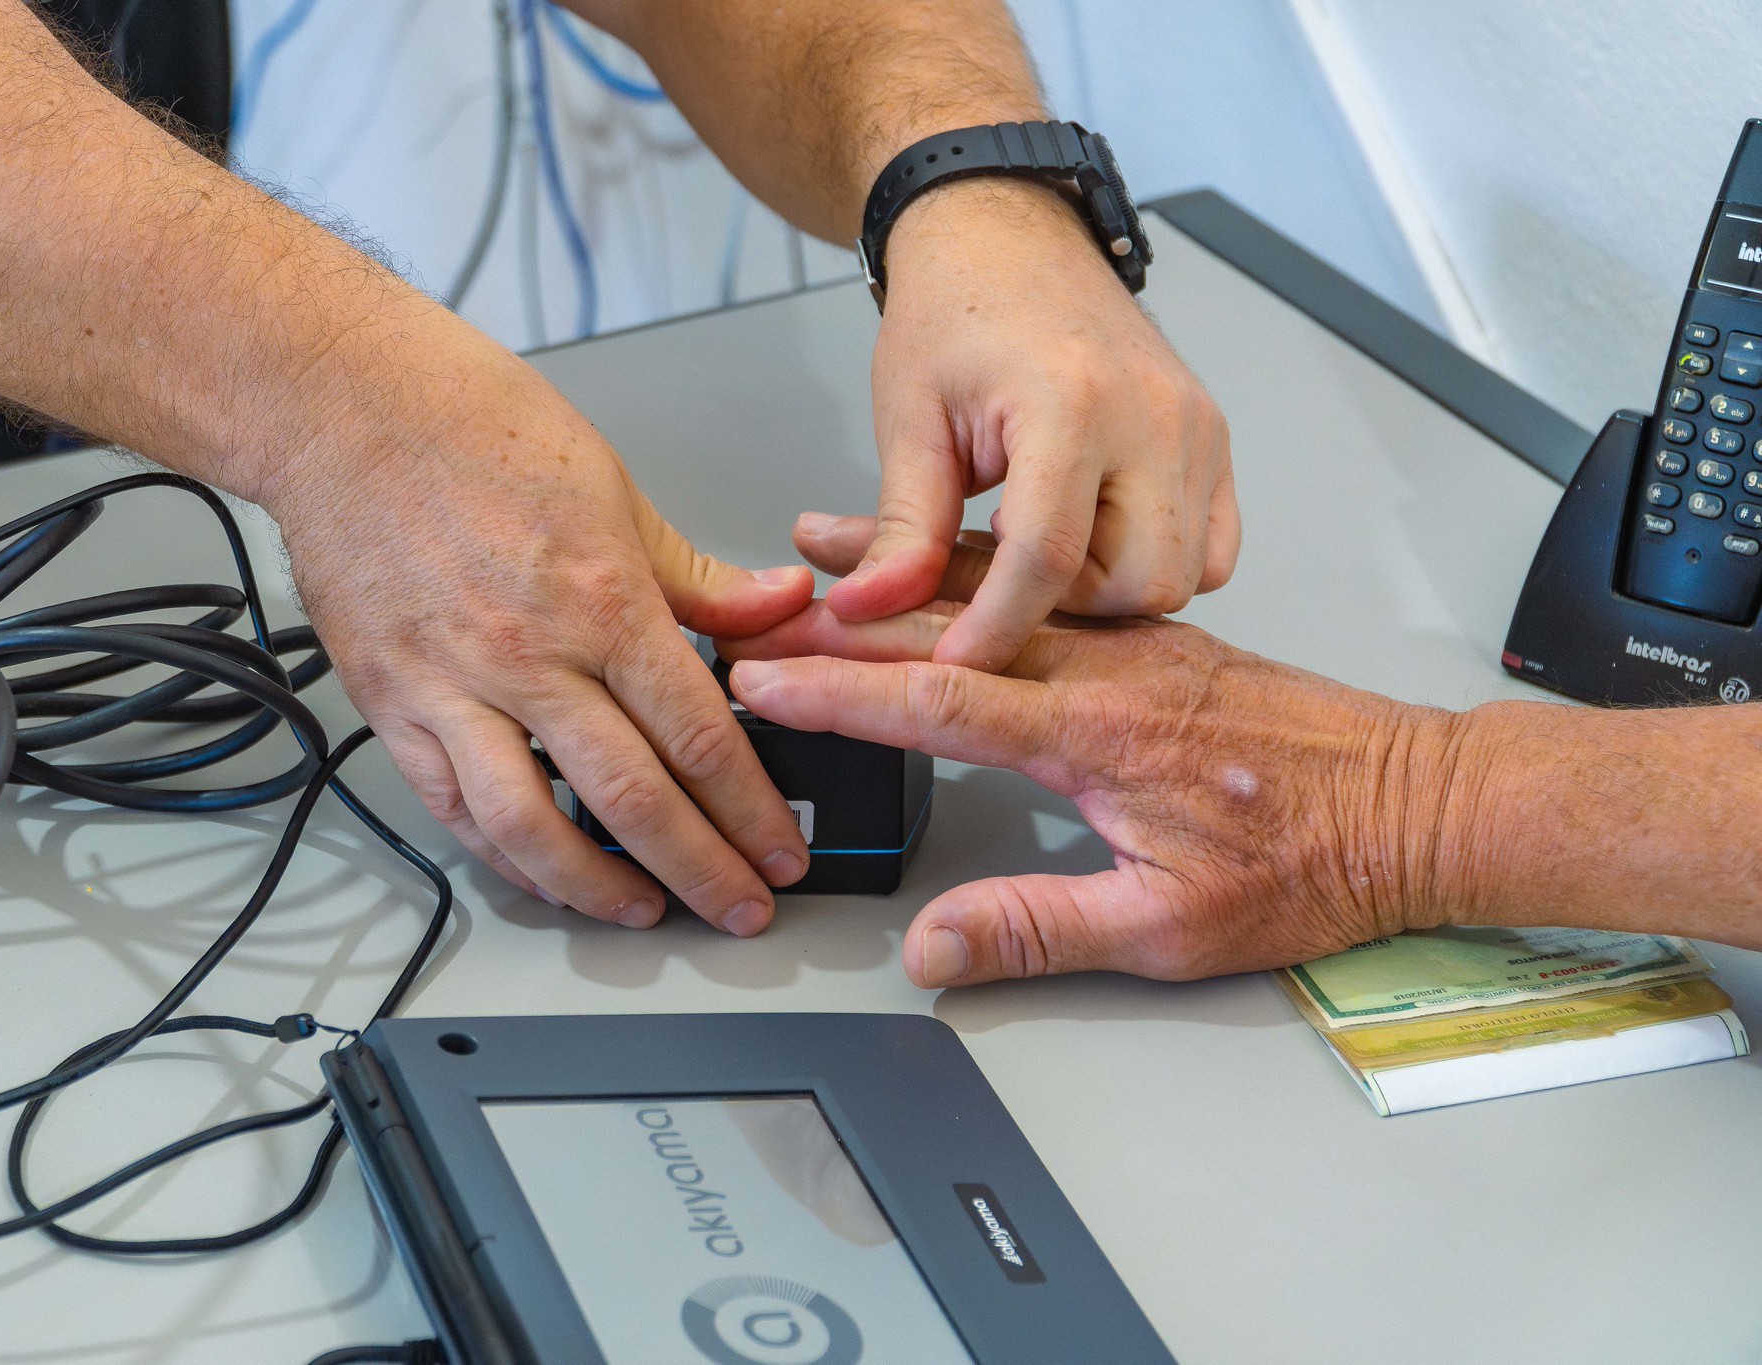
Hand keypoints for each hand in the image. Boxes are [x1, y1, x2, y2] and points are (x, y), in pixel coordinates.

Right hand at [266, 319, 813, 935]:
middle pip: (633, 799)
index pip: (699, 737)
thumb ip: (697, 573)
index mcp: (600, 599)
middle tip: (740, 912)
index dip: (751, 812)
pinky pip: (452, 809)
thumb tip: (776, 610)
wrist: (342, 407)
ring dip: (600, 890)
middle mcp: (528, 656)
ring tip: (645, 912)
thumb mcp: (615, 488)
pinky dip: (504, 856)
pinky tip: (544, 876)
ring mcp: (452, 688)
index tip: (780, 853)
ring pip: (534, 829)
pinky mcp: (391, 704)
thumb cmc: (471, 425)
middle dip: (701, 871)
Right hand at [721, 603, 1466, 984]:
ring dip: (898, 574)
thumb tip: (934, 949)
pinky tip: (940, 557)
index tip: (768, 679)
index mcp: (1099, 735)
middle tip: (760, 611)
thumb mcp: (1172, 929)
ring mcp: (1131, 645)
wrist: (1418, 803)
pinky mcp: (1153, 640)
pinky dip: (976, 567)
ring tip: (820, 550)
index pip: (937, 703)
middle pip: (946, 629)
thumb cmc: (1310, 864)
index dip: (840, 691)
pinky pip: (1044, 586)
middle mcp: (1107, 670)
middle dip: (842, 621)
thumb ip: (1042, 929)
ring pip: (992, 590)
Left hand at [818, 179, 1239, 669]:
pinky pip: (1211, 545)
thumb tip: (867, 612)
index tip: (953, 664)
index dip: (996, 628)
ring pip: (1183, 574)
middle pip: (1138, 582)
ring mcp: (1196, 427)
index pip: (1047, 558)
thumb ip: (901, 529)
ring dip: (1111, 590)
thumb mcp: (909, 419)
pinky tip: (1093, 537)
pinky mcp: (1213, 438)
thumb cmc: (956, 312)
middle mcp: (1155, 416)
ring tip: (1042, 551)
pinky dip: (1156, 563)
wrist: (1009, 236)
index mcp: (1073, 403)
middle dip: (1066, 609)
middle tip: (1001, 580)